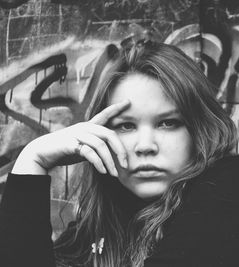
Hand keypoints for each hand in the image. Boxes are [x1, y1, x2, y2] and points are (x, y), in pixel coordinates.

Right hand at [12, 100, 130, 175]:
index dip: (116, 108)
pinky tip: (103, 171)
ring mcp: (77, 135)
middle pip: (109, 134)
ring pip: (101, 145)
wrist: (41, 153)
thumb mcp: (84, 147)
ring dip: (109, 162)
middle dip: (120, 150)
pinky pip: (89, 153)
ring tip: (114, 174)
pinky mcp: (70, 144)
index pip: (105, 115)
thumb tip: (113, 155)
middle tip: (126, 164)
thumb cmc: (66, 151)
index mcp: (88, 126)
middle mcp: (84, 128)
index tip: (128, 102)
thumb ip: (97, 147)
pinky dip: (99, 163)